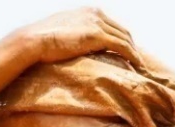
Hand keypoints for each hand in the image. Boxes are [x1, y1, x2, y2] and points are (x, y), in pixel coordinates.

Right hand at [15, 7, 142, 66]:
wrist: (34, 41)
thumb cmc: (42, 42)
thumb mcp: (63, 34)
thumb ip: (75, 36)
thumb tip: (75, 48)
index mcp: (88, 11)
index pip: (113, 26)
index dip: (123, 40)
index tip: (128, 54)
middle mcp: (95, 13)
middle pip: (123, 31)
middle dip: (132, 46)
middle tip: (139, 62)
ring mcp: (97, 23)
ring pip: (125, 39)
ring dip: (135, 53)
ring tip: (140, 68)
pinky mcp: (98, 35)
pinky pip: (122, 47)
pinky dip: (132, 57)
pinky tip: (136, 66)